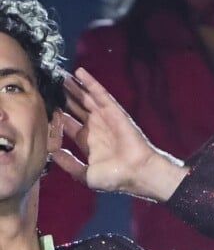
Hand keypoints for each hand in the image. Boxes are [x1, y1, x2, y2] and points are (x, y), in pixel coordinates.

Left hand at [51, 67, 188, 200]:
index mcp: (86, 141)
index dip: (56, 115)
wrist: (135, 171)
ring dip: (74, 87)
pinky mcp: (113, 110)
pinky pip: (100, 93)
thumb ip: (68, 164)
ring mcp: (104, 117)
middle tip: (51, 85)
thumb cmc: (113, 176)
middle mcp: (94, 126)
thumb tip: (52, 154)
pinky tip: (79, 72)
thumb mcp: (84, 175)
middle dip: (64, 97)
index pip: (67, 124)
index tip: (42, 106)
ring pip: (86, 97)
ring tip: (62, 76)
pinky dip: (90, 82)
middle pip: (76, 107)